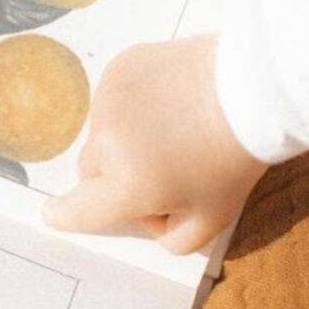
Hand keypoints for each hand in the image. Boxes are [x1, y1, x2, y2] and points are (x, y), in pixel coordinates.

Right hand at [44, 35, 267, 254]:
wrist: (254, 86)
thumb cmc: (235, 157)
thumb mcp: (214, 218)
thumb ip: (173, 240)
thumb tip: (150, 222)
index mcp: (126, 188)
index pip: (79, 210)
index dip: (66, 215)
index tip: (55, 214)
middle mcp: (107, 144)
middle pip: (91, 171)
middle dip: (114, 176)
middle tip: (162, 169)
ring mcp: (109, 101)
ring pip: (102, 131)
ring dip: (124, 137)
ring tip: (173, 128)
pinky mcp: (120, 68)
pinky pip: (114, 98)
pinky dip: (132, 104)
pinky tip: (169, 99)